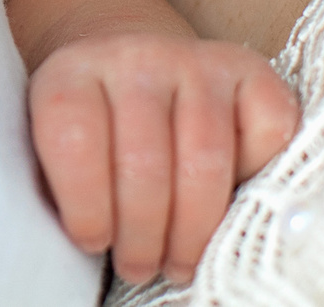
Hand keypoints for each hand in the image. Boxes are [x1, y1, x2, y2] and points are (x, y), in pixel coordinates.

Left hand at [29, 32, 299, 286]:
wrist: (134, 63)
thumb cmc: (96, 129)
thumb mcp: (56, 150)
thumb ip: (65, 189)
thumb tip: (83, 248)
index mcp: (72, 73)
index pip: (74, 140)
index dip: (86, 205)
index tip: (93, 242)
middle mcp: (136, 57)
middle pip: (145, 162)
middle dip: (143, 235)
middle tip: (139, 267)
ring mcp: (197, 61)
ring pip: (205, 161)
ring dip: (192, 231)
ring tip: (178, 262)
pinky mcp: (249, 69)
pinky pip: (267, 133)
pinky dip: (256, 179)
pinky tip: (229, 203)